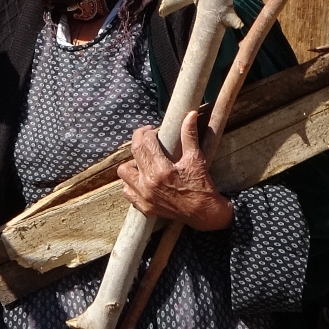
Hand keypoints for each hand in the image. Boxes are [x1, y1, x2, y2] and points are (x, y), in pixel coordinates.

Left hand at [118, 111, 233, 230]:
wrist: (204, 214)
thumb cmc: (201, 186)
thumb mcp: (196, 159)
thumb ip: (189, 135)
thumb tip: (190, 115)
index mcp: (162, 170)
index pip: (146, 142)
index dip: (149, 132)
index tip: (155, 130)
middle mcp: (149, 183)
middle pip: (134, 152)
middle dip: (139, 140)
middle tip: (147, 137)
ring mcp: (144, 196)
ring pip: (125, 172)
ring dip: (132, 162)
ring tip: (144, 159)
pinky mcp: (144, 207)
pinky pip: (127, 191)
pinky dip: (131, 183)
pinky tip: (142, 178)